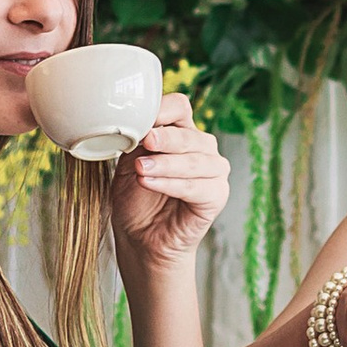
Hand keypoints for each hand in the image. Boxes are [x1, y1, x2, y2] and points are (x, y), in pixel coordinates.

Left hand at [111, 92, 229, 278]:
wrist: (140, 238)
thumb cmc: (135, 198)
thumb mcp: (129, 163)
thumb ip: (136, 141)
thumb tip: (133, 122)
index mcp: (181, 132)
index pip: (179, 107)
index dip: (162, 110)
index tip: (140, 119)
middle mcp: (202, 149)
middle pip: (190, 134)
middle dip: (166, 139)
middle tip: (145, 142)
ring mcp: (214, 172)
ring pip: (197, 160)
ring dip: (167, 164)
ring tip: (141, 170)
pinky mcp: (217, 196)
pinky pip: (198, 187)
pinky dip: (172, 184)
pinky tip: (149, 183)